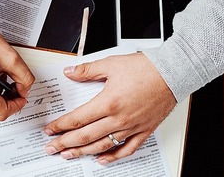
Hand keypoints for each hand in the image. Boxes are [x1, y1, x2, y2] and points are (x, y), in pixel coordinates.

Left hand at [42, 53, 175, 164]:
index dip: (60, 126)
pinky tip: (102, 159)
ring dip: (83, 152)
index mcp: (108, 103)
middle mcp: (119, 119)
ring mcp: (131, 127)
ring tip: (69, 155)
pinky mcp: (144, 130)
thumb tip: (70, 73)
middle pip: (85, 136)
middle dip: (65, 143)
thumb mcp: (111, 64)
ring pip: (103, 145)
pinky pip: (126, 149)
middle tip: (51, 148)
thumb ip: (87, 70)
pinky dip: (113, 157)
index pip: (77, 119)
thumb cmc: (146, 68)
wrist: (173, 73)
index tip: (49, 130)